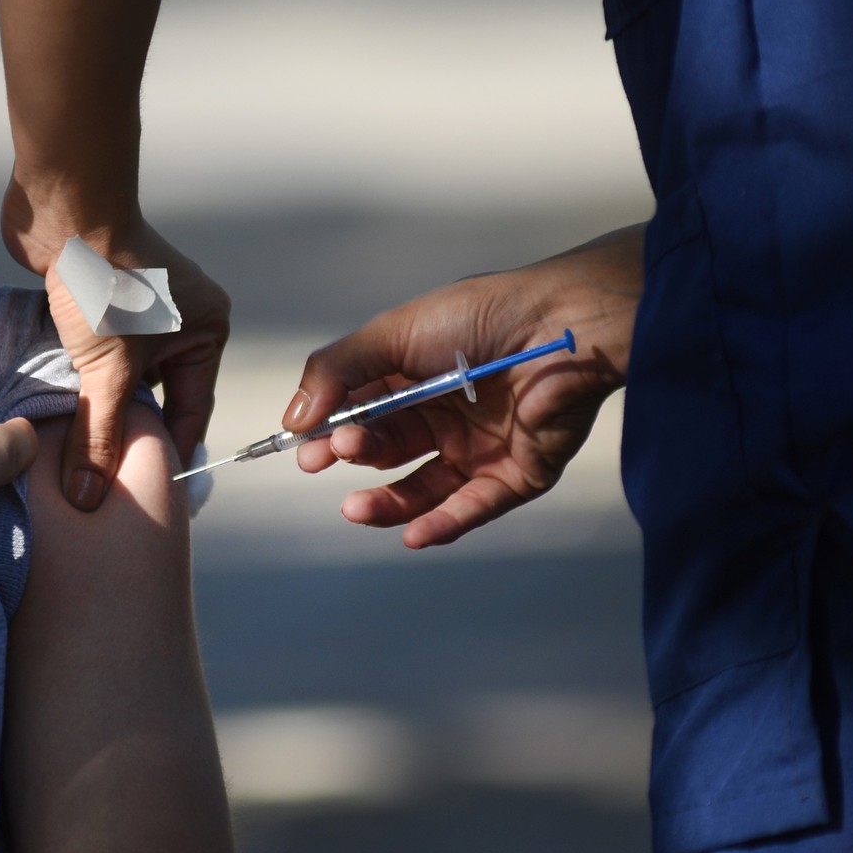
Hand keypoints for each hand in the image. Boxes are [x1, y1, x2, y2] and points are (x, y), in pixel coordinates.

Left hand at [3, 183, 229, 510]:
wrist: (66, 212)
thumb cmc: (105, 283)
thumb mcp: (108, 371)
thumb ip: (99, 436)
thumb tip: (89, 498)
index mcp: (206, 334)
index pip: (190, 413)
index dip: (165, 456)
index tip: (143, 496)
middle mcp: (182, 322)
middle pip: (156, 398)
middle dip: (128, 433)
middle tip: (104, 484)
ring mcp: (142, 310)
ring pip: (122, 378)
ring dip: (100, 405)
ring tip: (78, 452)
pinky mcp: (104, 302)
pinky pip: (97, 356)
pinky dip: (80, 379)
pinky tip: (59, 409)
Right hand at [285, 225, 642, 548]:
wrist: (559, 328)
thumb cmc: (480, 318)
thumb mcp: (392, 333)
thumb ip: (337, 371)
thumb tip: (293, 418)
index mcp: (416, 375)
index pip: (362, 411)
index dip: (330, 430)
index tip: (304, 446)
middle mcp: (446, 413)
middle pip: (388, 450)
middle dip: (354, 455)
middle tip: (334, 452)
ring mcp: (480, 447)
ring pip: (424, 489)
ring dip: (387, 503)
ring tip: (355, 509)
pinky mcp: (516, 474)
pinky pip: (473, 507)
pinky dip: (441, 524)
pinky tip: (412, 534)